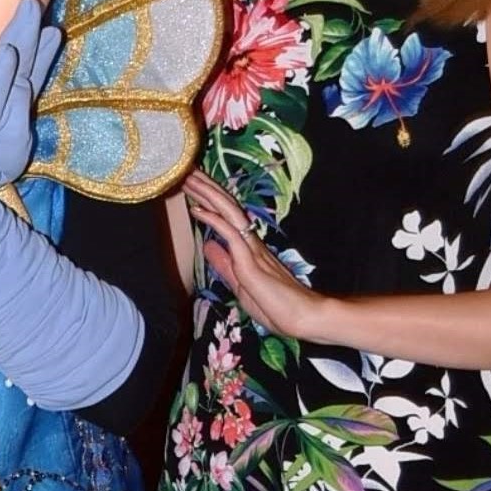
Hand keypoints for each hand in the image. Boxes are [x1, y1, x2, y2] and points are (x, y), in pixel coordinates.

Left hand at [182, 169, 330, 339]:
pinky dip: (213, 219)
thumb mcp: (240, 284)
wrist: (304, 320)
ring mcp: (252, 250)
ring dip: (207, 195)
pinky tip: (198, 209)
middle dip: (205, 188)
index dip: (208, 200)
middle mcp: (251, 243)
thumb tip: (208, 245)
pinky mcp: (251, 261)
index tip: (192, 185)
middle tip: (186, 170)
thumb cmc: (276, 307)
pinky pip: (231, 233)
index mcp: (248, 249)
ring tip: (189, 178)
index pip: (225, 217)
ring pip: (228, 213)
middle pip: (226, 208)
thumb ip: (224, 264)